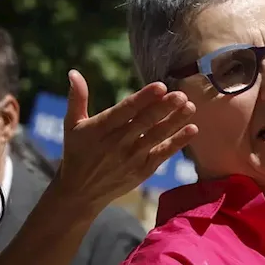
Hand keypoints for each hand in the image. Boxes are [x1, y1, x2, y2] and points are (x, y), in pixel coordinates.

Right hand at [54, 71, 197, 213]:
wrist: (80, 192)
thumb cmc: (76, 152)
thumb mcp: (72, 125)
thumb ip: (77, 98)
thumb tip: (73, 72)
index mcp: (101, 128)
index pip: (125, 110)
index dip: (144, 98)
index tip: (160, 86)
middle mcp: (117, 143)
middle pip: (145, 122)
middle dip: (164, 108)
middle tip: (181, 94)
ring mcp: (131, 158)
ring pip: (157, 136)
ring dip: (175, 121)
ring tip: (190, 107)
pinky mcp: (142, 170)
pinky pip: (163, 154)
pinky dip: (177, 142)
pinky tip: (192, 129)